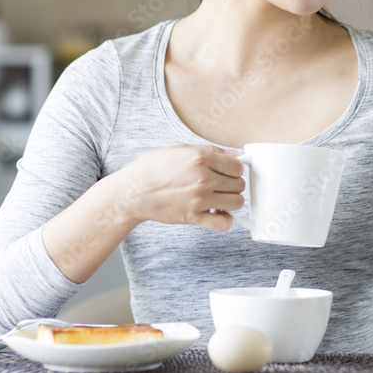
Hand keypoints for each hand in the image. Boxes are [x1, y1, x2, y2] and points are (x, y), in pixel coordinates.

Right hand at [114, 144, 245, 230]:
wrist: (133, 192)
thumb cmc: (153, 168)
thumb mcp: (181, 149)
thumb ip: (210, 151)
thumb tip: (233, 154)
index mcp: (201, 157)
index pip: (238, 166)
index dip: (235, 169)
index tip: (228, 172)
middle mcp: (203, 178)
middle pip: (239, 184)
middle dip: (232, 185)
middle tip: (221, 185)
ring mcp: (199, 199)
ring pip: (237, 202)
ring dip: (231, 201)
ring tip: (219, 199)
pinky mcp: (193, 217)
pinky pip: (224, 223)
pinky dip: (226, 220)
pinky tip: (217, 213)